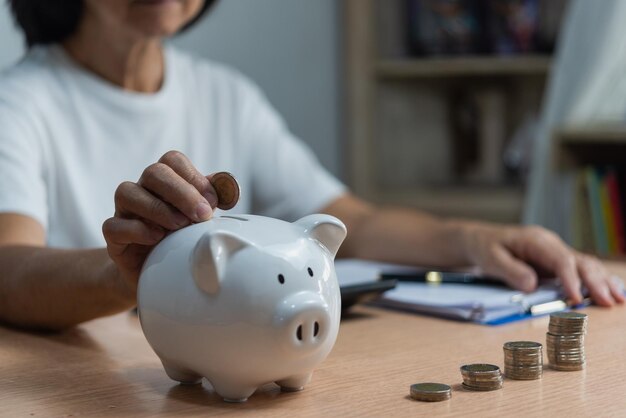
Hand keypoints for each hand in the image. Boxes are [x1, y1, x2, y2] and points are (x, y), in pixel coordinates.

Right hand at [102, 150, 218, 292]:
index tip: (212, 201)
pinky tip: (157, 238)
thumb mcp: (200, 219)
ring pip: (127, 192)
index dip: (193, 176)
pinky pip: (113, 225)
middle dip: (181, 192)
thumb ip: (212, 200)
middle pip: (154, 172)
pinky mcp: (113, 237)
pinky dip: (137, 230)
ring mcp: (124, 212)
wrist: (158, 274)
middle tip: (202, 215)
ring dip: (158, 208)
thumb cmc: (181, 239)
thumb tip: (230, 190)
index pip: (172, 160)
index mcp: (165, 182)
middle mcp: (142, 190)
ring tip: (180, 226)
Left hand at [463, 224, 624, 305]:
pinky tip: (612, 291)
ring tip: (618, 299)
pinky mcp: (556, 263)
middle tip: (609, 302)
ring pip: (585, 265)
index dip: (571, 280)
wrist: (481, 240)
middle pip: (580, 261)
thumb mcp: (490, 258)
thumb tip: (532, 285)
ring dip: (602, 281)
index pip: (560, 260)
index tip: (577, 299)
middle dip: (595, 282)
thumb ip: (510, 271)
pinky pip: (580, 270)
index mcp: (536, 240)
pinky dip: (596, 281)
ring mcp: (556, 252)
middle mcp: (551, 244)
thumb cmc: (485, 247)